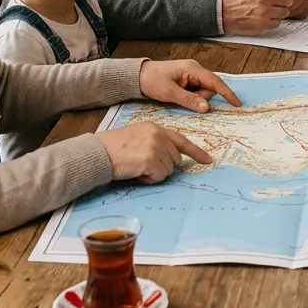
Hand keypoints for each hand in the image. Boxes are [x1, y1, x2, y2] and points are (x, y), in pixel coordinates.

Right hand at [96, 122, 211, 183]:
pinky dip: (149, 179)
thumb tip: (170, 159)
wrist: (99, 152)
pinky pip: (160, 177)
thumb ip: (155, 143)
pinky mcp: (151, 159)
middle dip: (163, 166)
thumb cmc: (114, 148)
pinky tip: (136, 172)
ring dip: (155, 173)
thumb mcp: (137, 137)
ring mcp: (156, 146)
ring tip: (137, 167)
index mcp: (155, 128)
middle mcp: (158, 135)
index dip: (196, 152)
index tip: (208, 160)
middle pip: (176, 159)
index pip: (181, 140)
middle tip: (143, 165)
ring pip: (169, 170)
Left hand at [140, 59, 242, 112]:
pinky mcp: (187, 80)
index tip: (237, 103)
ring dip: (195, 99)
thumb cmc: (152, 81)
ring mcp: (191, 75)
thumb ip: (189, 100)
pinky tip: (179, 96)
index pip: (215, 82)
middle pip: (209, 88)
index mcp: (192, 69)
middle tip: (182, 99)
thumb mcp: (169, 93)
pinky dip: (191, 97)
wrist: (137, 76)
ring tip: (177, 97)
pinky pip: (196, 91)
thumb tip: (206, 108)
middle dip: (201, 98)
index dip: (227, 93)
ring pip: (203, 92)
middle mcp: (195, 70)